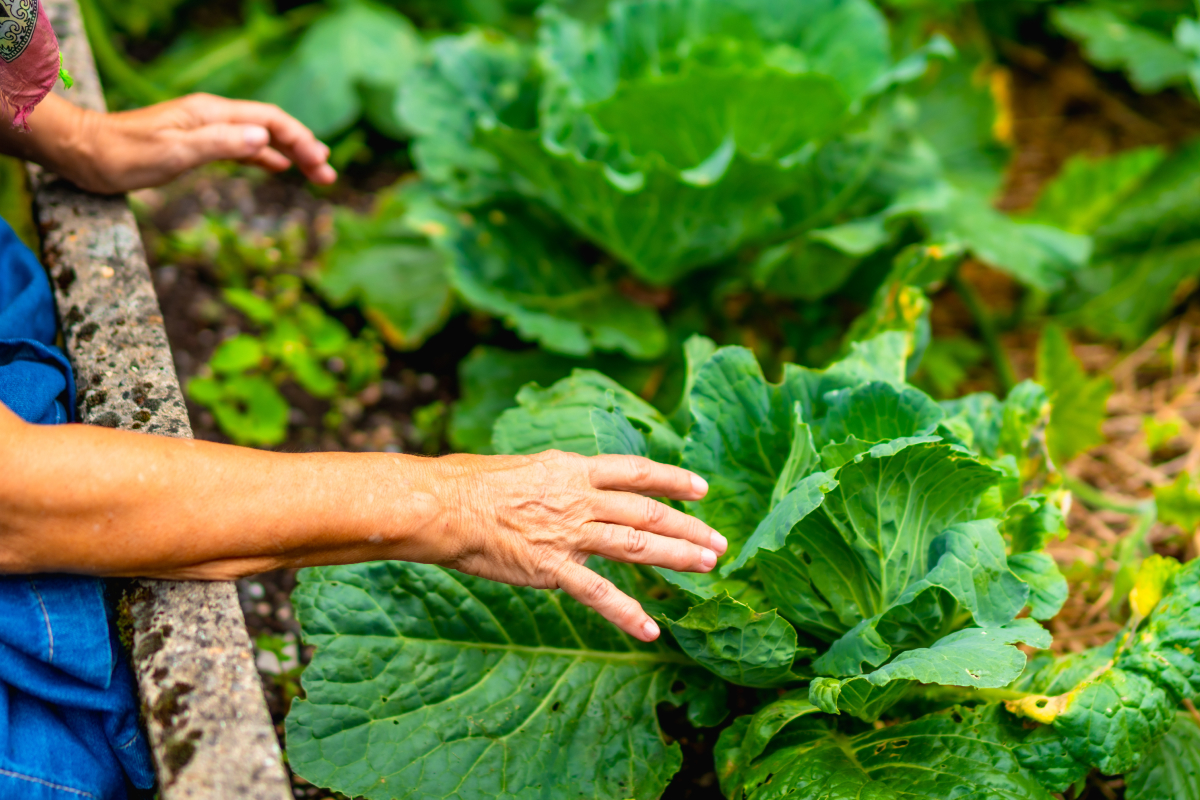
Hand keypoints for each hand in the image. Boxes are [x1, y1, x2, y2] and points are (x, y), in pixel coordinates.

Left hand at [47, 93, 336, 193]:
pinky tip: (277, 167)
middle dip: (304, 148)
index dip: (301, 140)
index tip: (321, 165)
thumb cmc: (124, 156)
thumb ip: (220, 144)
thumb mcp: (174, 153)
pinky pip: (242, 147)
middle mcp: (212, 117)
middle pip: (271, 127)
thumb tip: (264, 138)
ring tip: (315, 173)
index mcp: (212, 115)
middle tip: (328, 176)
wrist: (83, 153)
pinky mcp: (196, 144)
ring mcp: (205, 130)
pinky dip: (265, 156)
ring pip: (260, 137)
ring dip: (290, 154)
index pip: (270, 121)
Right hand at [431, 450, 726, 641]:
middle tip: (719, 542)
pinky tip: (651, 628)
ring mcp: (570, 534)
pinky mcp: (552, 568)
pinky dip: (627, 612)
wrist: (445, 506)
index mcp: (574, 470)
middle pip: (647, 512)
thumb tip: (571, 485)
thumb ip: (557, 480)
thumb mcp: (526, 467)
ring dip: (676, 557)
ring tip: (708, 567)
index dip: (673, 480)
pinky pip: (598, 594)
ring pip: (636, 546)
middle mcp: (580, 499)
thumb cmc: (472, 484)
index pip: (636, 472)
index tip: (702, 490)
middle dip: (688, 527)